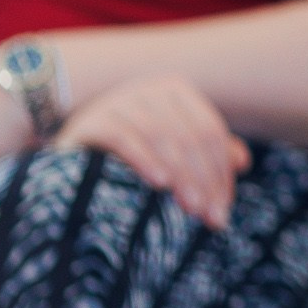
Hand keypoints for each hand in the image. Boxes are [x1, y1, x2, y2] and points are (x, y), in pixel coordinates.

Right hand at [55, 73, 250, 231]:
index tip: (224, 211)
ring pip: (164, 138)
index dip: (221, 172)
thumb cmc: (126, 157)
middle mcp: (149, 88)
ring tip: (192, 208)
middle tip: (212, 218)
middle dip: (205, 180)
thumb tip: (242, 161)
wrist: (64, 159)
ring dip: (182, 176)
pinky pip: (125, 138)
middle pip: (190, 136)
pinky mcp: (91, 119)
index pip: (210, 132)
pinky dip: (145, 159)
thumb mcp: (170, 151)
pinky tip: (160, 183)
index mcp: (175, 91)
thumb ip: (206, 152)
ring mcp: (119, 100)